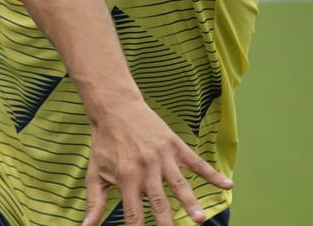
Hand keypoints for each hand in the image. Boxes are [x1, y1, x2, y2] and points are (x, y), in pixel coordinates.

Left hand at [84, 98, 232, 225]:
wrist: (114, 107)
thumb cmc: (104, 143)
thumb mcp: (95, 172)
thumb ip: (94, 202)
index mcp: (125, 177)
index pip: (134, 213)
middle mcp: (145, 168)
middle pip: (159, 202)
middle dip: (167, 222)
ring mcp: (162, 157)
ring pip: (180, 184)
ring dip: (190, 202)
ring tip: (200, 218)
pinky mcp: (175, 146)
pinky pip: (196, 162)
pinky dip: (212, 174)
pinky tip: (228, 185)